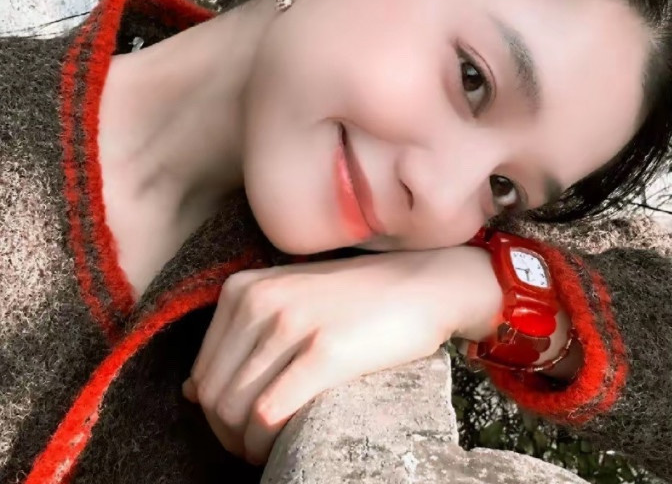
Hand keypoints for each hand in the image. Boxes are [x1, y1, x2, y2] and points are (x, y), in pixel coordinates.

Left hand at [182, 246, 501, 463]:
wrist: (421, 285)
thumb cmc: (355, 300)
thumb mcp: (288, 300)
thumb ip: (239, 337)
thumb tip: (189, 392)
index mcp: (243, 288)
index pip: (202, 370)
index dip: (214, 412)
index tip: (242, 426)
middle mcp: (260, 300)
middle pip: (214, 394)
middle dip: (226, 433)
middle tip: (254, 446)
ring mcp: (291, 323)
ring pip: (235, 408)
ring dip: (245, 443)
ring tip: (269, 448)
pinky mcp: (324, 351)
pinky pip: (270, 413)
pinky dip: (267, 442)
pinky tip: (283, 444)